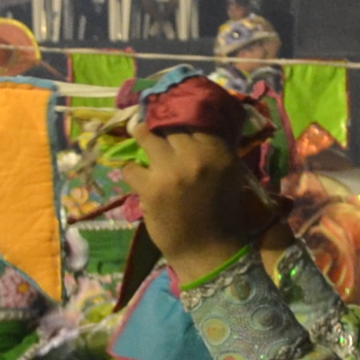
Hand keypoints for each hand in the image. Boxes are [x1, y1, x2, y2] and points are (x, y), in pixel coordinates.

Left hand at [114, 127, 270, 286]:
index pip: (195, 117)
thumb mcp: (229, 174)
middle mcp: (197, 156)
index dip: (178, 112)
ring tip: (136, 133)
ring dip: (139, 135)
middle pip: (169, 124)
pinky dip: (131, 170)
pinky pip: (131, 167)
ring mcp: (172, 171)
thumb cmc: (220, 213)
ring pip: (146, 136)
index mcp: (220, 152)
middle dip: (159, 123)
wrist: (208, 250)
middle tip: (150, 120)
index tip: (168, 109)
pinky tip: (136, 174)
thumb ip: (213, 148)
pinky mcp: (151, 188)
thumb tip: (191, 121)